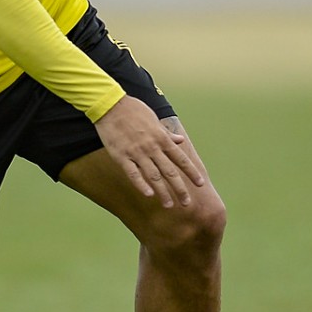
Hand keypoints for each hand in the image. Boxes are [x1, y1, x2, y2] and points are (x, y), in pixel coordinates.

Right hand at [92, 96, 206, 205]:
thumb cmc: (133, 110)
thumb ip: (167, 133)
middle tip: (186, 203)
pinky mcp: (121, 156)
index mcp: (161, 139)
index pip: (181, 159)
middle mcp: (152, 147)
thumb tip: (180, 140)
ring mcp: (137, 153)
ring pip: (154, 176)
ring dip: (163, 192)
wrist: (111, 105)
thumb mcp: (154, 119)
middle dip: (180, 189)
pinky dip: (141, 185)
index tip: (200, 184)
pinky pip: (133, 174)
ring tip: (169, 205)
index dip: (191, 173)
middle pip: (170, 172)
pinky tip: (149, 195)